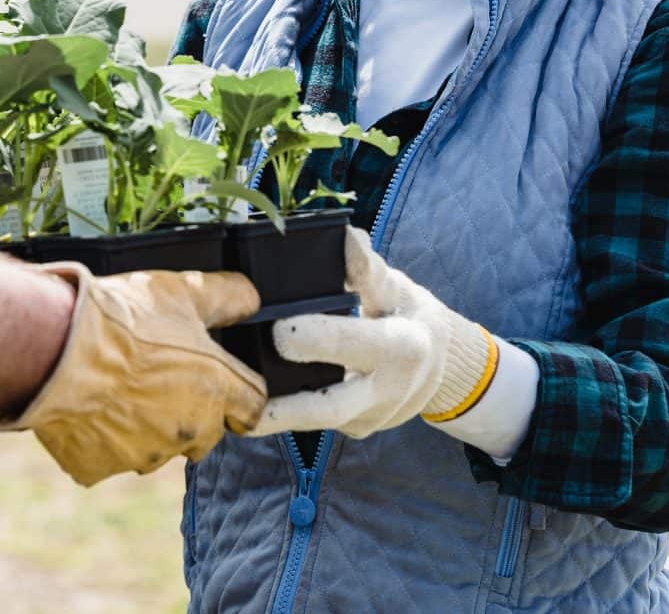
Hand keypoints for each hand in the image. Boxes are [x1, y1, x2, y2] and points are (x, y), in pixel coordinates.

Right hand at [0, 265, 266, 485]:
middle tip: (159, 377)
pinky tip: (87, 406)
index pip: (253, 407)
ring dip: (146, 426)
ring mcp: (143, 454)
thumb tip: (252, 299)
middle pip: (205, 432)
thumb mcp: (183, 291)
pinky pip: (106, 457)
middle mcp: (188, 430)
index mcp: (216, 389)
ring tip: (117, 386)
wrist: (58, 348)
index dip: (239, 393)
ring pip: (156, 447)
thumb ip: (228, 297)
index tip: (225, 383)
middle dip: (191, 411)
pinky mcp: (100, 467)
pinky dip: (100, 439)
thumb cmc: (122, 318)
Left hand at [241, 229, 495, 437]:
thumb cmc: (408, 314)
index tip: (280, 328)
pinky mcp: (356, 430)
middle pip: (329, 407)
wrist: (441, 367)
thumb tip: (345, 237)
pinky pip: (317, 424)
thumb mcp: (398, 287)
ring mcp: (372, 419)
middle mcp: (388, 392)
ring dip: (273, 416)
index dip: (317, 339)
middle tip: (240, 391)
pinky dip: (284, 414)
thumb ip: (368, 268)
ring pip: (316, 423)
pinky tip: (247, 401)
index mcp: (402, 347)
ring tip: (226, 405)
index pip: (355, 344)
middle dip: (284, 406)